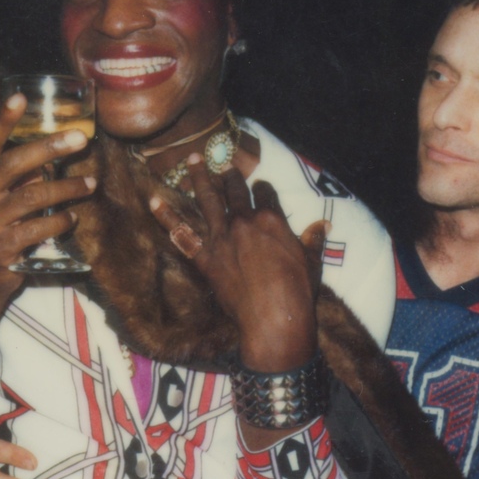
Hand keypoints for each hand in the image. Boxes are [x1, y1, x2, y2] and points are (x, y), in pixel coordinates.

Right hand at [0, 93, 96, 299]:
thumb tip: (53, 157)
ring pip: (34, 196)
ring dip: (67, 188)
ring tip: (90, 183)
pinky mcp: (0, 249)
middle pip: (14, 164)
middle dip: (50, 148)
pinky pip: (40, 228)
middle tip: (80, 139)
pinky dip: (61, 221)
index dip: (2, 121)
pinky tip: (73, 218)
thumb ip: (16, 179)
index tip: (20, 97)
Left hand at [150, 154, 328, 370]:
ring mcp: (222, 237)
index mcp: (272, 219)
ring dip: (199, 177)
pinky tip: (154, 201)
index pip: (266, 194)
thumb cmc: (298, 292)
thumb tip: (324, 225)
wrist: (274, 319)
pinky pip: (181, 233)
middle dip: (231, 177)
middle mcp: (245, 222)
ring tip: (193, 160)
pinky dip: (166, 216)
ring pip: (208, 199)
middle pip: (236, 191)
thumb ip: (314, 240)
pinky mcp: (205, 257)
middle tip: (226, 167)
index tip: (261, 187)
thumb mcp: (312, 262)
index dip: (264, 189)